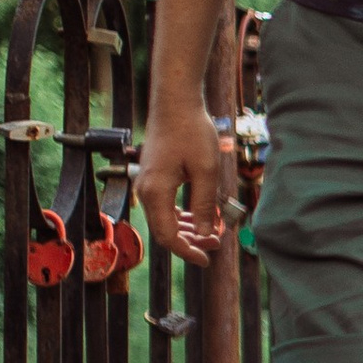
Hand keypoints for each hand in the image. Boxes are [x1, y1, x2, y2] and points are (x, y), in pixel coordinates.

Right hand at [134, 85, 227, 268]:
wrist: (175, 103)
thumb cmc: (191, 132)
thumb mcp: (205, 172)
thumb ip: (205, 206)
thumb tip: (209, 235)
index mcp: (155, 193)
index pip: (168, 236)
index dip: (188, 251)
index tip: (208, 259)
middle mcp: (145, 191)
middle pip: (165, 230)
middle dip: (191, 241)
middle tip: (216, 244)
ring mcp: (147, 184)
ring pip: (165, 219)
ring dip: (188, 229)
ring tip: (212, 232)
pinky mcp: (153, 177)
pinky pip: (165, 205)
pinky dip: (182, 215)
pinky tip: (200, 216)